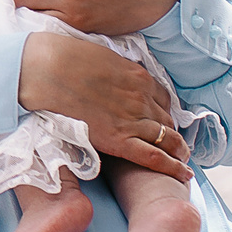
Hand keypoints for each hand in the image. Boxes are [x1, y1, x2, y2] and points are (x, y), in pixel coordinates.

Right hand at [17, 34, 190, 180]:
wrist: (48, 70)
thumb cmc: (66, 58)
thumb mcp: (102, 57)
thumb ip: (116, 71)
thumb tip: (115, 77)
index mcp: (139, 77)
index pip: (163, 98)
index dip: (163, 110)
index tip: (160, 118)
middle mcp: (143, 99)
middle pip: (167, 120)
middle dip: (171, 131)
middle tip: (172, 142)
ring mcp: (133, 120)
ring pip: (167, 139)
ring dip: (178, 150)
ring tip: (182, 159)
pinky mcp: (119, 140)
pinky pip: (154, 157)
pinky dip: (172, 167)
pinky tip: (183, 174)